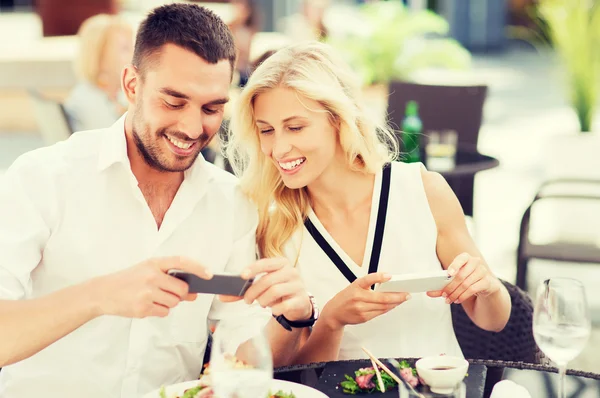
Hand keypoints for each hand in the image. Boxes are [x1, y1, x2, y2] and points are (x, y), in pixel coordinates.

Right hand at [92, 256, 212, 317]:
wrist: (102, 292)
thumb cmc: (129, 280)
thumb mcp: (147, 271)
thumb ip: (170, 279)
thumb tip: (193, 294)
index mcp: (154, 263)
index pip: (181, 261)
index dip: (198, 267)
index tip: (209, 274)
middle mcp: (152, 276)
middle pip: (182, 289)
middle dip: (180, 294)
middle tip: (168, 293)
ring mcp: (147, 292)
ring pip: (174, 302)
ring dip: (169, 303)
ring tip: (152, 298)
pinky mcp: (143, 308)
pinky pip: (164, 312)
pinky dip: (160, 310)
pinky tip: (146, 305)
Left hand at [220, 258, 311, 321]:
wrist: (297, 304)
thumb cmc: (276, 291)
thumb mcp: (262, 287)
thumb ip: (242, 291)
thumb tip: (221, 296)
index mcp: (281, 263)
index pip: (265, 263)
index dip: (253, 268)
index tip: (242, 275)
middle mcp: (291, 272)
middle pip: (268, 280)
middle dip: (254, 291)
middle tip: (247, 300)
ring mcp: (298, 285)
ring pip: (275, 291)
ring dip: (264, 300)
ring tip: (262, 303)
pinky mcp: (302, 300)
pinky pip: (284, 305)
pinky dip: (275, 309)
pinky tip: (274, 309)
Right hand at [320, 272, 410, 330]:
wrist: (334, 313)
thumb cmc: (347, 297)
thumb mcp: (355, 285)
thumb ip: (369, 283)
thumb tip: (388, 282)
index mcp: (356, 286)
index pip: (368, 280)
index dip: (379, 277)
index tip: (390, 276)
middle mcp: (358, 298)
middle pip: (382, 298)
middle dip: (397, 297)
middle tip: (407, 294)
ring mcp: (361, 309)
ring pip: (383, 307)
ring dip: (395, 303)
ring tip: (403, 299)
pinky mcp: (363, 318)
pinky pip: (380, 313)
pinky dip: (389, 308)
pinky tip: (394, 305)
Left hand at [427, 253, 500, 303]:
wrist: (484, 285)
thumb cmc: (466, 280)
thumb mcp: (454, 281)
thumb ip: (442, 286)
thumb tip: (428, 293)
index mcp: (465, 257)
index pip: (461, 259)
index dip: (454, 266)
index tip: (449, 274)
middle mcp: (475, 262)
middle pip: (461, 276)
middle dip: (450, 287)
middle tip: (444, 295)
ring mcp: (483, 271)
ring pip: (466, 284)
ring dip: (456, 294)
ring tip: (449, 300)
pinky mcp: (488, 282)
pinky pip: (473, 289)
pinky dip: (463, 296)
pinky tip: (458, 300)